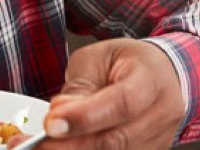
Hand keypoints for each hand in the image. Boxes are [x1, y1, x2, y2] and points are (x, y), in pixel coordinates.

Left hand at [10, 38, 183, 149]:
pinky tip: (63, 146)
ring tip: (42, 145)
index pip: (121, 103)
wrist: (163, 75)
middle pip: (116, 140)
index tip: (51, 124)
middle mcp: (162, 114)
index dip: (85, 117)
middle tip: (36, 143)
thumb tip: (59, 116)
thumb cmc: (128, 63)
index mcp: (151, 79)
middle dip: (70, 145)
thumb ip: (79, 87)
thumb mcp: (97, 58)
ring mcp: (158, 140)